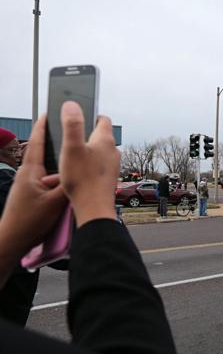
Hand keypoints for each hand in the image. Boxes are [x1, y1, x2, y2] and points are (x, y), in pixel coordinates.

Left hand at [0, 116, 66, 279]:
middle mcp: (28, 176)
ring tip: (75, 162)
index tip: (48, 112)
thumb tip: (79, 171)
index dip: (42, 127)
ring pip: (50, 172)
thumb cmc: (30, 221)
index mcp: (30, 172)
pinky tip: (70, 186)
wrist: (12, 241)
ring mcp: (30, 187)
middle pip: (45, 156)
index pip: (36, 143)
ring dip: (61, 168)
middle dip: (57, 146)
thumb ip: (68, 185)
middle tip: (70, 134)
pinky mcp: (33, 197)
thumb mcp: (55, 202)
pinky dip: (59, 181)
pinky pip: (49, 183)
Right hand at [59, 101, 119, 226]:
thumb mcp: (71, 147)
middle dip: (86, 134)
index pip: (103, 119)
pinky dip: (89, 164)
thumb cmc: (82, 178)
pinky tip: (78, 172)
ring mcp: (113, 165)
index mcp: (105, 140)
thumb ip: (72, 124)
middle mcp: (113, 151)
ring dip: (87, 151)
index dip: (91, 115)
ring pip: (99, 151)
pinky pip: (98, 165)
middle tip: (69, 138)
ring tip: (70, 157)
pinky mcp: (109, 177)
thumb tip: (71, 104)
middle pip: (100, 135)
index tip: (79, 117)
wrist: (94, 208)